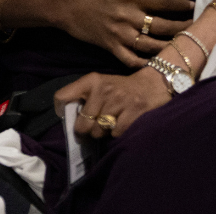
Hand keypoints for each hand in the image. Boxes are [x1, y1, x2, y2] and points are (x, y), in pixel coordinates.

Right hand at [51, 0, 192, 68]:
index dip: (181, 6)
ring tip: (183, 49)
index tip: (196, 8)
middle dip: (181, 29)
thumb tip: (164, 6)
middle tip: (197, 31)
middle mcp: (128, 16)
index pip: (163, 3)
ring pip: (150, 45)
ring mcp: (119, 33)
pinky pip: (130, 59)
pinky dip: (144, 63)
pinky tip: (157, 65)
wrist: (68, 5)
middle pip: (161, 26)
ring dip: (167, 48)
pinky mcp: (110, 47)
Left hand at [56, 68, 173, 139]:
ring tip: (112, 121)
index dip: (61, 110)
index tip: (70, 115)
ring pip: (98, 132)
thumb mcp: (100, 85)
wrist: (154, 84)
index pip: (62, 96)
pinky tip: (123, 122)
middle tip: (97, 122)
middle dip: (88, 129)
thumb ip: (82, 97)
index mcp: (92, 81)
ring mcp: (120, 101)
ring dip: (104, 132)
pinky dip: (118, 133)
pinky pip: (115, 134)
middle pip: (81, 125)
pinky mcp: (133, 111)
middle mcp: (104, 89)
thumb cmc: (122, 89)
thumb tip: (63, 117)